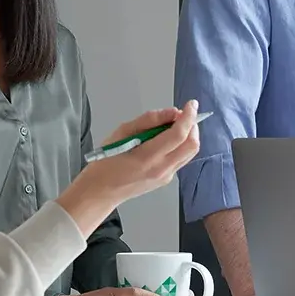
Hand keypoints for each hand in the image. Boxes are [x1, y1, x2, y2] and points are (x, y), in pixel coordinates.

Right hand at [60, 101, 201, 222]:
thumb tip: (171, 112)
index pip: (178, 135)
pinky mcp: (167, 179)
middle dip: (193, 126)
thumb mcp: (121, 133)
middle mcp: (161, 169)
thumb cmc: (106, 161)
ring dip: (189, 136)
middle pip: (192, 145)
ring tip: (175, 125)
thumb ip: (148, 120)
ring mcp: (166, 176)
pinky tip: (168, 140)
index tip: (191, 104)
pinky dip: (181, 145)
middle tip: (184, 114)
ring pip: (190, 153)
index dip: (188, 117)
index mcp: (148, 157)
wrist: (101, 191)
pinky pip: (182, 159)